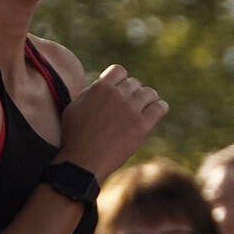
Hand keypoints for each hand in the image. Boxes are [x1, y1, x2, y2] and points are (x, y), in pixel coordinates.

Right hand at [59, 66, 167, 180]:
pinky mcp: (142, 125)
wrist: (82, 163)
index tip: (120, 90)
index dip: (120, 80)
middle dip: (132, 93)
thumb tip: (101, 85)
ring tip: (144, 109)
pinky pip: (160, 108)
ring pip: (149, 93)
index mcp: (100, 87)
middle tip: (130, 106)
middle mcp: (117, 94)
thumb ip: (89, 92)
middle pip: (134, 83)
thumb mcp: (73, 107)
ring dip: (148, 99)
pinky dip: (160, 108)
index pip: (119, 70)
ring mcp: (131, 109)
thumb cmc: (74, 137)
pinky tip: (156, 112)